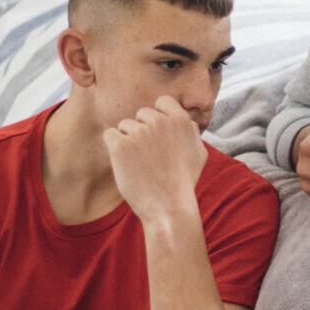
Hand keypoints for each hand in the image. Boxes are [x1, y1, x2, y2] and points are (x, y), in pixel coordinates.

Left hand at [103, 96, 208, 223]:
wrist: (168, 207)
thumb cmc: (184, 183)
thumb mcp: (199, 154)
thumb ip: (192, 132)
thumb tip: (186, 121)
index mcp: (180, 120)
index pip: (162, 102)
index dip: (158, 117)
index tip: (158, 134)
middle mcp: (159, 122)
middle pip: (141, 114)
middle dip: (142, 130)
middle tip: (149, 155)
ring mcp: (139, 133)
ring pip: (125, 125)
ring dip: (129, 141)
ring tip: (140, 163)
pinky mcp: (120, 146)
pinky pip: (110, 135)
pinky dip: (114, 148)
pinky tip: (126, 164)